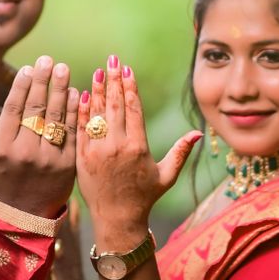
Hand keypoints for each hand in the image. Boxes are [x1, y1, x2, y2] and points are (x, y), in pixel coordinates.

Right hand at [0, 55, 77, 217]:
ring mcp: (49, 159)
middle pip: (36, 108)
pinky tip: (76, 93)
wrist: (24, 218)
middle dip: (42, 81)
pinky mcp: (68, 165)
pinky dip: (75, 111)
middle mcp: (26, 152)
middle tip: (48, 60)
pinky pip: (72, 132)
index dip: (21, 85)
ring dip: (60, 90)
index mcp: (2, 149)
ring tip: (63, 69)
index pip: (14, 109)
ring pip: (56, 117)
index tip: (28, 68)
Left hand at [76, 56, 200, 233]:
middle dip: (113, 80)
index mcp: (138, 147)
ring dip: (97, 90)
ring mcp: (97, 151)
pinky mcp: (82, 157)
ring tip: (98, 72)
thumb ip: (181, 152)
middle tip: (112, 60)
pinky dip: (82, 110)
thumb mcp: (167, 176)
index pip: (133, 108)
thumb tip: (197, 133)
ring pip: (96, 113)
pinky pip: (81, 128)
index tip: (128, 69)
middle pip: (114, 104)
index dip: (130, 86)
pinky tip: (83, 94)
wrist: (117, 219)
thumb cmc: (145, 197)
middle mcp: (117, 146)